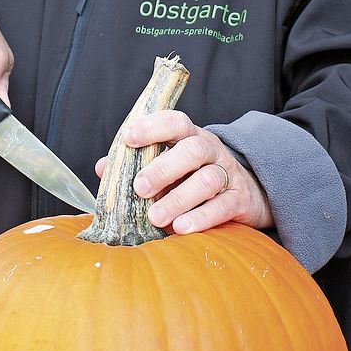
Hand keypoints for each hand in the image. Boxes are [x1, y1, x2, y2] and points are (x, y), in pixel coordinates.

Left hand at [95, 112, 272, 235]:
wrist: (247, 194)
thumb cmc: (195, 178)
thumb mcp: (170, 166)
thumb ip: (138, 165)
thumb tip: (103, 168)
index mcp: (190, 137)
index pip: (176, 123)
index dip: (152, 127)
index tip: (129, 138)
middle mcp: (211, 151)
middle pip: (192, 150)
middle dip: (163, 168)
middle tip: (139, 188)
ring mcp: (228, 174)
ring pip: (207, 180)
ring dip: (178, 199)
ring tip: (156, 217)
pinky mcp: (239, 200)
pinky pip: (223, 206)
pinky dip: (201, 218)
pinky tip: (181, 228)